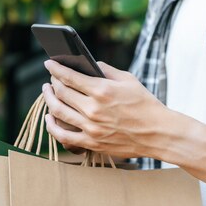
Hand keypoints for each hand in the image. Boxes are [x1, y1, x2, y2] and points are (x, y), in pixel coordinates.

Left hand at [42, 59, 169, 158]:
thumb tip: (88, 64)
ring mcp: (91, 128)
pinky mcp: (92, 143)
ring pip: (58, 111)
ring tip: (48, 92)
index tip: (49, 63)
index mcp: (102, 90)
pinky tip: (49, 117)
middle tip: (51, 78)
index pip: (69, 76)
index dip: (55, 68)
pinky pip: (63, 135)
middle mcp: (93, 109)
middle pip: (61, 92)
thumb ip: (106, 70)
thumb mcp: (129, 80)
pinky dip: (52, 125)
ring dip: (48, 99)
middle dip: (52, 82)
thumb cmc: (145, 104)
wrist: (158, 133)